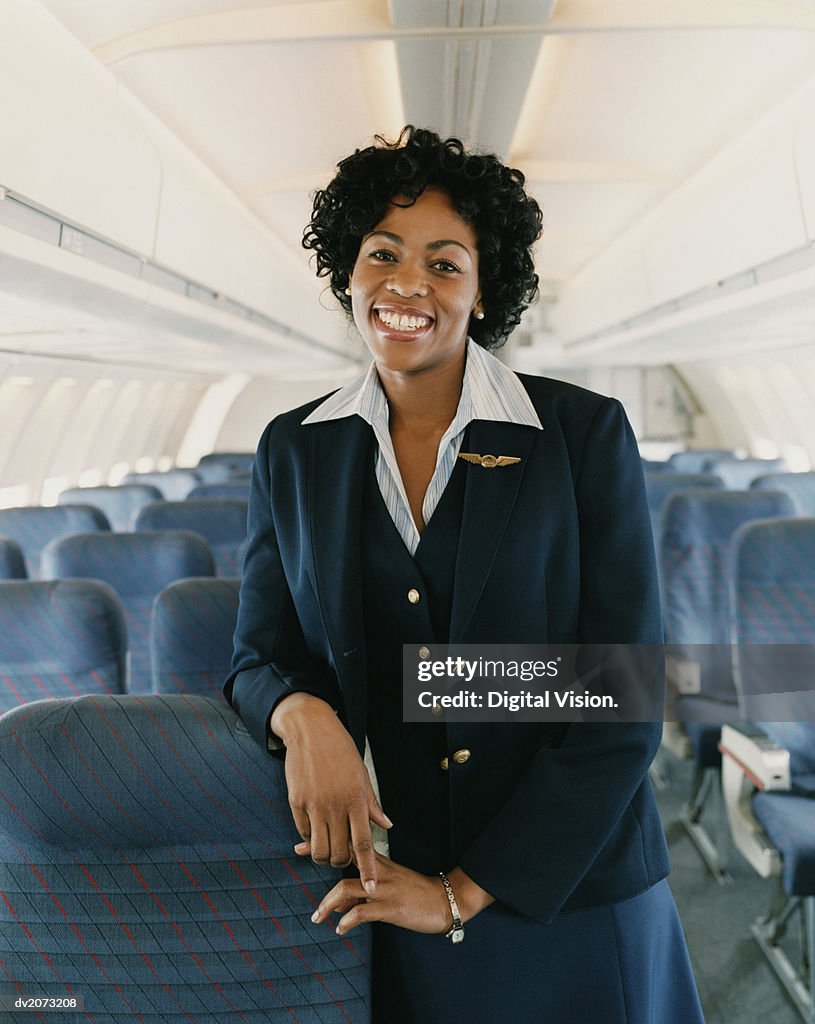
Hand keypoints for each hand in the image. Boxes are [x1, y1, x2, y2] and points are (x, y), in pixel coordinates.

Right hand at [271, 692, 391, 892]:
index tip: (371, 888)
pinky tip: (314, 828)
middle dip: (341, 862)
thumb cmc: (340, 750)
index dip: (367, 869)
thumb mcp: (361, 775)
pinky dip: (309, 838)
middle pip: (339, 853)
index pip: (364, 843)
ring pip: (318, 850)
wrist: (311, 730)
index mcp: (356, 799)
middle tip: (343, 856)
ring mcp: (314, 805)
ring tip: (327, 846)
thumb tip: (386, 824)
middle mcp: (335, 805)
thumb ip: (372, 804)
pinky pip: (303, 832)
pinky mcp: (296, 802)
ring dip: (323, 855)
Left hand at [310, 853, 451, 935]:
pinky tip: (340, 929)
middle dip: (319, 856)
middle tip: (298, 857)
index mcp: (379, 862)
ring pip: (347, 887)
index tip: (303, 842)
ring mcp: (384, 889)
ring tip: (317, 916)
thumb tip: (338, 905)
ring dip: (328, 902)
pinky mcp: (391, 908)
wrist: (444, 900)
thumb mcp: (388, 886)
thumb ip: (363, 891)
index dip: (326, 841)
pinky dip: (347, 921)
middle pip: (344, 858)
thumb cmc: (416, 892)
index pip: (350, 845)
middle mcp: (379, 871)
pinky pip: (362, 913)